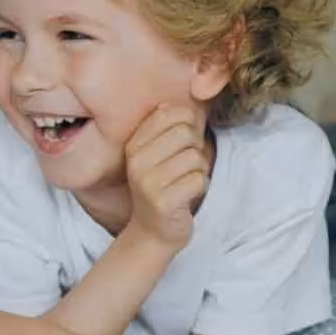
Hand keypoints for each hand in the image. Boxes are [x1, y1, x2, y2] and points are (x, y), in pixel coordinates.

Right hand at [123, 103, 210, 250]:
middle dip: (196, 148)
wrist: (153, 232)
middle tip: (188, 164)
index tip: (185, 139)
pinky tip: (189, 194)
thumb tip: (172, 103)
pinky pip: (199, 180)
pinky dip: (201, 186)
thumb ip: (164, 130)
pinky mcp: (164, 202)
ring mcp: (148, 183)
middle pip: (185, 133)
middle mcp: (137, 163)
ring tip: (187, 181)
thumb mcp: (156, 156)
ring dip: (200, 170)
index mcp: (134, 146)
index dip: (187, 122)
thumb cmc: (161, 188)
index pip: (168, 114)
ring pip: (195, 158)